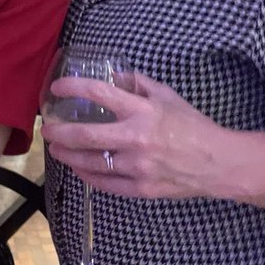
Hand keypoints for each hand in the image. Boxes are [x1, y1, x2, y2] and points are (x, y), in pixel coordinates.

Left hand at [42, 72, 224, 199]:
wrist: (218, 163)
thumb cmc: (193, 125)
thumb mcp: (167, 95)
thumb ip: (138, 84)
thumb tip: (114, 75)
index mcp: (143, 111)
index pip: (99, 93)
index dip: (73, 88)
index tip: (56, 89)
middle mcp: (136, 139)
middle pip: (86, 136)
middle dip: (59, 132)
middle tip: (47, 129)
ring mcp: (137, 167)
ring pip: (91, 163)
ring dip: (68, 155)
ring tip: (56, 148)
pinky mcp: (141, 189)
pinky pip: (105, 183)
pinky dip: (87, 175)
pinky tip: (79, 167)